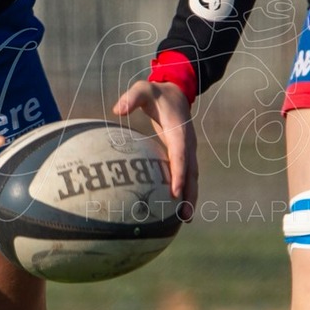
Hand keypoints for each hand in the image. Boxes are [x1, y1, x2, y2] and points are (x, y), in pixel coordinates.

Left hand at [111, 79, 196, 220]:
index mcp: (179, 132)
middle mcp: (188, 144)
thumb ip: (131, 98)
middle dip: (189, 195)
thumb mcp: (143, 89)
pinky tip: (177, 207)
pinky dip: (185, 190)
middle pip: (191, 173)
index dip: (179, 176)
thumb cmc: (156, 93)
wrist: (177, 92)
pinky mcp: (183, 154)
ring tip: (185, 219)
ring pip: (192, 177)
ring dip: (190, 197)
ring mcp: (188, 150)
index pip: (181, 157)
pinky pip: (186, 174)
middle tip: (185, 217)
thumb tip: (117, 109)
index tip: (176, 194)